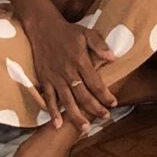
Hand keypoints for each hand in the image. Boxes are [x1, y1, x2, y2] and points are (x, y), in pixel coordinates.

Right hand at [24, 5, 116, 130]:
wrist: (43, 28)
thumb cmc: (68, 32)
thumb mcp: (86, 33)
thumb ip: (100, 45)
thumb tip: (113, 57)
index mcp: (80, 60)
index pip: (95, 83)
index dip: (105, 95)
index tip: (113, 104)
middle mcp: (68, 71)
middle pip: (83, 95)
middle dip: (95, 108)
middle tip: (105, 117)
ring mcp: (55, 77)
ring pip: (67, 100)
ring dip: (76, 115)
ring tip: (85, 128)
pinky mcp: (45, 80)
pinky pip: (49, 98)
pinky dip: (53, 112)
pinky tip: (57, 124)